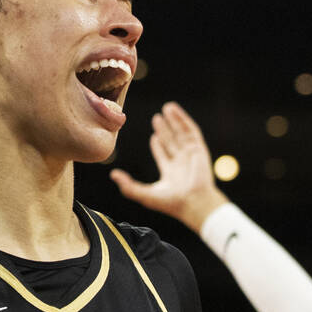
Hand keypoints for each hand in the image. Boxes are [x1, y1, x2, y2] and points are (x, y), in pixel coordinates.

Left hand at [110, 101, 227, 230]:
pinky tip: (174, 110)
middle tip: (156, 118)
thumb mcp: (145, 194)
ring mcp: (190, 155)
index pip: (163, 156)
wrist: (193, 202)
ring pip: (181, 134)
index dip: (158, 146)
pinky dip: (182, 119)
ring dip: (173, 121)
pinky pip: (190, 130)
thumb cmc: (171, 202)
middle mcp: (181, 164)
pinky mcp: (198, 149)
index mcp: (170, 174)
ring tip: (166, 108)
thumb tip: (113, 175)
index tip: (153, 136)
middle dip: (164, 130)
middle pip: (172, 142)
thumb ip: (128, 186)